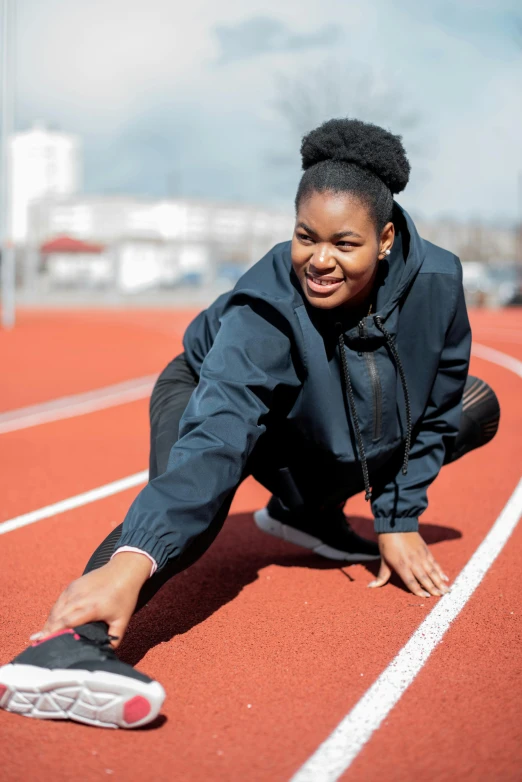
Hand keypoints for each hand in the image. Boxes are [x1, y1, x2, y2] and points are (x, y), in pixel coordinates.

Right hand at [30, 552, 151, 647]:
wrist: (124, 569)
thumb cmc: (124, 596)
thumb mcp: (123, 620)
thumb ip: (114, 638)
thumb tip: (104, 653)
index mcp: (92, 607)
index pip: (67, 622)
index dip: (53, 633)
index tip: (41, 643)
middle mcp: (80, 597)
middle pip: (57, 617)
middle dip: (47, 631)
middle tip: (39, 645)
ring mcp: (74, 589)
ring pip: (56, 609)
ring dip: (49, 623)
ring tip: (43, 637)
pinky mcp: (72, 585)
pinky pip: (59, 602)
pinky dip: (54, 613)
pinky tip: (51, 623)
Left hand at [368, 531, 449, 597]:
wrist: (396, 524)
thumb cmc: (387, 543)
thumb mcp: (384, 560)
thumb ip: (382, 576)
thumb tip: (371, 586)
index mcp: (401, 565)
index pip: (411, 581)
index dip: (418, 590)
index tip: (426, 597)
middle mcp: (413, 562)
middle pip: (424, 578)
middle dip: (433, 588)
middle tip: (440, 596)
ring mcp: (421, 556)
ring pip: (432, 572)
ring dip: (440, 582)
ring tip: (446, 591)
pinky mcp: (426, 551)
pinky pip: (435, 563)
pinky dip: (440, 571)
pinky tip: (445, 578)